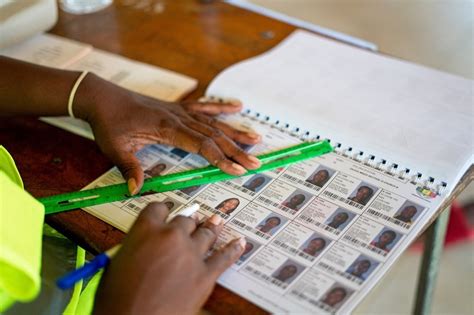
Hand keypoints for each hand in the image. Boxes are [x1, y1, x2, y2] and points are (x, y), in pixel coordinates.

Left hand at [76, 74, 261, 193]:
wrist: (102, 97)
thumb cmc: (109, 123)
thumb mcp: (114, 147)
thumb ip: (128, 168)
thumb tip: (135, 190)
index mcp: (167, 128)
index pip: (201, 145)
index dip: (221, 158)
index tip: (237, 170)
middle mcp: (178, 118)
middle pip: (214, 135)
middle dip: (236, 150)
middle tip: (256, 163)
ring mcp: (180, 111)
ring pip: (214, 122)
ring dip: (235, 132)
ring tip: (256, 139)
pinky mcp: (178, 108)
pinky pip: (204, 108)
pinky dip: (222, 108)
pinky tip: (237, 107)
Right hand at [93, 202, 245, 314]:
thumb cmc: (118, 299)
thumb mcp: (117, 263)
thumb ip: (135, 247)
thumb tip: (143, 247)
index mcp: (145, 230)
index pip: (159, 208)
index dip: (163, 210)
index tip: (167, 211)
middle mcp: (171, 236)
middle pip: (185, 220)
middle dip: (187, 222)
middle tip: (192, 221)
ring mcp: (191, 254)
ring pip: (206, 233)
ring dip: (211, 227)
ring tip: (216, 222)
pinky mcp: (205, 275)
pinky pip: (224, 257)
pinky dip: (233, 249)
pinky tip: (238, 243)